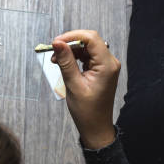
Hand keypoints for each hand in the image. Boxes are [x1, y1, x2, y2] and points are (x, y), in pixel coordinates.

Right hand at [51, 30, 120, 148]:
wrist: (96, 127)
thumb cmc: (87, 111)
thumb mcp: (73, 85)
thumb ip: (66, 61)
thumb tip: (58, 43)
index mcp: (107, 65)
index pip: (91, 38)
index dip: (72, 36)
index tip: (57, 42)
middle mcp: (109, 63)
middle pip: (89, 41)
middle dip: (70, 43)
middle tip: (54, 51)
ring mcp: (106, 66)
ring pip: (86, 48)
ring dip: (70, 51)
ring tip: (56, 60)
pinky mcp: (100, 69)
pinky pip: (87, 56)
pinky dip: (74, 57)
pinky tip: (63, 63)